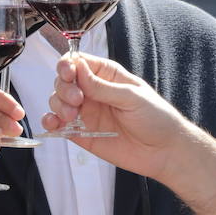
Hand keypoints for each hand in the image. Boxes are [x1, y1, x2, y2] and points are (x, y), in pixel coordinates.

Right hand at [43, 54, 192, 181]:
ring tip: (72, 115)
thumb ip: (102, 86)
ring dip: (57, 105)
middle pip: (64, 81)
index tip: (69, 74)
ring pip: (58, 101)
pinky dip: (51, 122)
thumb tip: (78, 69)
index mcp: (107, 76)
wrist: (164, 152)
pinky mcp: (82, 134)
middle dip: (64, 88)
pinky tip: (54, 124)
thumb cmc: (156, 118)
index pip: (78, 62)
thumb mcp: (131, 97)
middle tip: (77, 101)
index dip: (68, 65)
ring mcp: (86, 113)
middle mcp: (93, 92)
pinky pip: (59, 125)